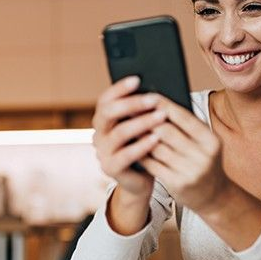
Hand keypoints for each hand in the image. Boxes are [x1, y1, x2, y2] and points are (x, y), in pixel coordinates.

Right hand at [92, 76, 167, 226]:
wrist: (141, 180)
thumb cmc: (145, 147)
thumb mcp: (143, 127)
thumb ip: (143, 111)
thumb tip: (158, 89)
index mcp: (104, 120)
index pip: (105, 99)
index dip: (119, 88)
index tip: (137, 79)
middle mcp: (98, 134)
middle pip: (108, 113)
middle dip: (131, 103)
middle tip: (154, 99)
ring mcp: (102, 152)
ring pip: (119, 133)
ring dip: (141, 122)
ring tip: (161, 116)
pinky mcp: (110, 168)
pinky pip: (125, 155)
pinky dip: (142, 145)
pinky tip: (156, 138)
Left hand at [139, 96, 230, 214]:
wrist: (213, 194)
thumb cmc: (202, 160)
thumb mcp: (203, 142)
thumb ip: (186, 125)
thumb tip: (158, 103)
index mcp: (210, 140)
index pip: (183, 117)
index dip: (163, 104)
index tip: (146, 95)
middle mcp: (203, 155)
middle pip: (166, 131)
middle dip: (146, 119)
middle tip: (130, 109)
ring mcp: (190, 171)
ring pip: (156, 148)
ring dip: (140, 136)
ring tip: (127, 125)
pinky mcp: (177, 184)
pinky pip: (152, 164)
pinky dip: (141, 153)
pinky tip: (132, 146)